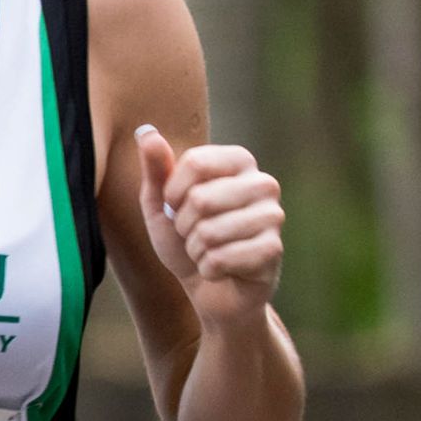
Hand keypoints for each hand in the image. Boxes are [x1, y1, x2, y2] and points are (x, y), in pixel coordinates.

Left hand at [137, 127, 284, 326]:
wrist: (212, 289)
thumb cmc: (187, 239)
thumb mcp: (162, 203)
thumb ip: (155, 168)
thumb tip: (146, 132)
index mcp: (239, 161)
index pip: (195, 162)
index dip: (173, 192)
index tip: (177, 206)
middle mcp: (263, 183)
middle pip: (201, 198)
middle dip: (185, 226)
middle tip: (195, 234)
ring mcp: (273, 217)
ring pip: (209, 232)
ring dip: (196, 249)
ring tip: (208, 251)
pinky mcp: (273, 250)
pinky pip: (220, 259)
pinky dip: (209, 269)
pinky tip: (221, 269)